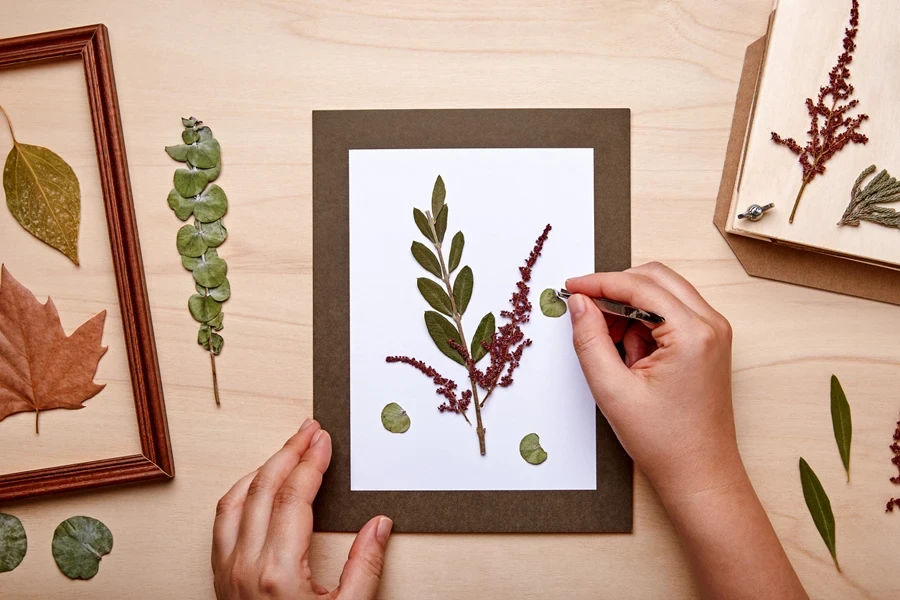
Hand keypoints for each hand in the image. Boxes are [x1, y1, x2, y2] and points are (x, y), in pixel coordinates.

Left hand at [212, 419, 391, 598]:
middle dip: (288, 452)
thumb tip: (378, 526)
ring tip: (286, 452)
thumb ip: (365, 568)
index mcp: (279, 572)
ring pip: (235, 500)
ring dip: (262, 469)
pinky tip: (258, 486)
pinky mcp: (220, 578)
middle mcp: (246, 566)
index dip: (311, 462)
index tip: (323, 442)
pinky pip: (222, 522)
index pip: (294, 497)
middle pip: (263, 488)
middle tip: (308, 432)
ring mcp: (228, 571)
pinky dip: (241, 493)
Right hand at [567, 263, 807, 598]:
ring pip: (662, 293)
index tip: (570, 286)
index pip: (639, 286)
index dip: (599, 282)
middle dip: (615, 290)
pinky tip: (631, 357)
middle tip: (585, 313)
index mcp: (692, 334)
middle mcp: (710, 325)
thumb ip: (590, 339)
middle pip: (655, 278)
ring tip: (614, 351)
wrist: (699, 474)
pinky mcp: (707, 342)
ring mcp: (713, 332)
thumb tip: (579, 303)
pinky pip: (670, 313)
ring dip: (629, 309)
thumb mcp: (612, 390)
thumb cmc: (666, 442)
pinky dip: (643, 323)